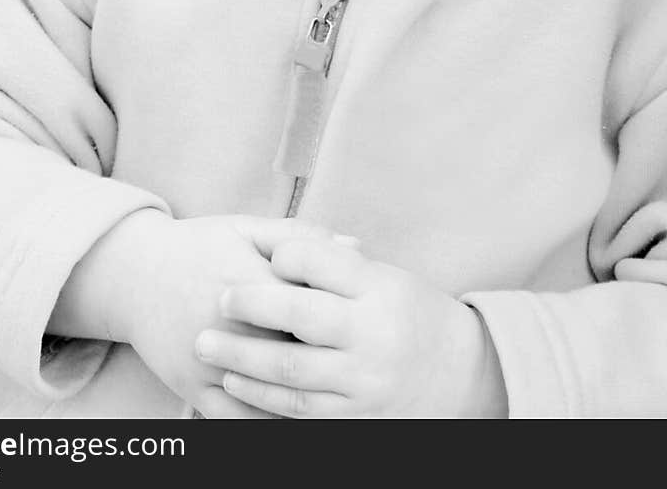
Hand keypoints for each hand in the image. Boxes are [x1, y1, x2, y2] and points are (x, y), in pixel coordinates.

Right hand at [121, 215, 353, 418]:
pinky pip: (239, 419)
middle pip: (294, 351)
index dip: (339, 312)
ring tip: (338, 390)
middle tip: (356, 356)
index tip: (360, 317)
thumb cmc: (198, 245)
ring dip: (306, 396)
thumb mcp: (246, 228)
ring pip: (270, 393)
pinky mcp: (193, 390)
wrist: (135, 275)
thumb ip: (301, 236)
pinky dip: (270, 422)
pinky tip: (298, 416)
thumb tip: (357, 247)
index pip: (309, 305)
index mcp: (246, 283)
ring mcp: (209, 365)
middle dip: (327, 357)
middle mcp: (227, 329)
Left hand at [194, 235, 508, 417]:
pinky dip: (261, 398)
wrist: (460, 378)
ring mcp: (363, 381)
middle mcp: (372, 335)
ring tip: (206, 344)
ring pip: (291, 371)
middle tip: (217, 298)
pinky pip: (299, 410)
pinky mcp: (354, 418)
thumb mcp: (383, 275)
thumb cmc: (408, 313)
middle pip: (300, 316)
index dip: (285, 255)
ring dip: (242, 359)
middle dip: (251, 306)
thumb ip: (334, 262)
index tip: (258, 252)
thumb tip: (277, 248)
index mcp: (379, 289)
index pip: (322, 263)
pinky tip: (234, 384)